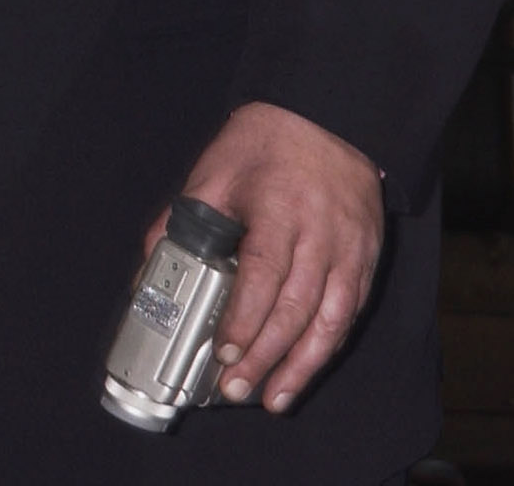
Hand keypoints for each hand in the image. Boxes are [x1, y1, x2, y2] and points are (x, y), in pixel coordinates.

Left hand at [151, 101, 382, 414]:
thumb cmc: (264, 144)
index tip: (224, 351)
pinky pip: (350, 312)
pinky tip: (306, 368)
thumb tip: (146, 271)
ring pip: (330, 320)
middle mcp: (319, 234)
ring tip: (273, 397)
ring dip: (301, 365)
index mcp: (277, 210)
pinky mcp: (367, 258)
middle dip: (265, 355)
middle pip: (295, 308)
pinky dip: (328, 346)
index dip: (245, 318)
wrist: (326, 116)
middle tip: (236, 388)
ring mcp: (349, 249)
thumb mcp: (212, 173)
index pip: (262, 274)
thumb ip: (178, 223)